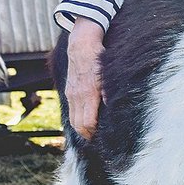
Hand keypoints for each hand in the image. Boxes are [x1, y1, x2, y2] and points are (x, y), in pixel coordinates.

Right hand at [65, 18, 106, 139]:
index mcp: (89, 94)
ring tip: (92, 132)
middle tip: (98, 138)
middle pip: (78, 126)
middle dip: (88, 135)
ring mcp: (71, 94)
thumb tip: (114, 109)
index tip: (103, 137)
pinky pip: (71, 111)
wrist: (81, 46)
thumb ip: (110, 93)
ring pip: (72, 120)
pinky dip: (77, 119)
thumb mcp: (107, 74)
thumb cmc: (97, 59)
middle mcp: (77, 97)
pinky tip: (86, 119)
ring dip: (81, 128)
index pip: (88, 124)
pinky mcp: (69, 91)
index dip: (94, 133)